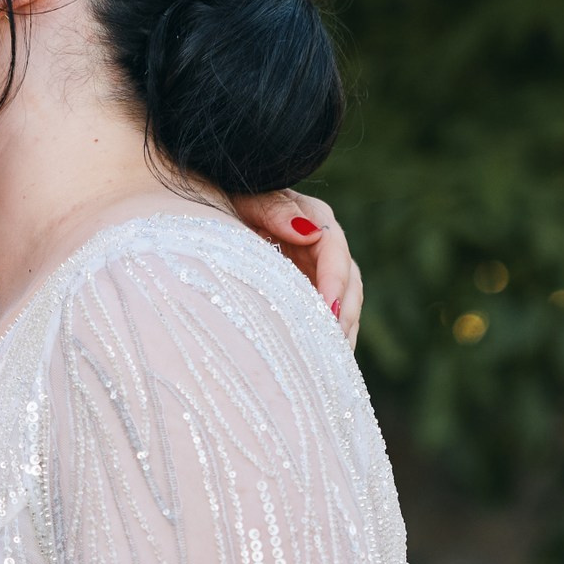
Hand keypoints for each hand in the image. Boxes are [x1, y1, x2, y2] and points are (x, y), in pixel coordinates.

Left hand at [231, 189, 363, 349]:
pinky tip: (324, 362)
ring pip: (343, 302)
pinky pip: (326, 316)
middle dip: (344, 313)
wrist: (216, 210)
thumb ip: (276, 211)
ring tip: (333, 362)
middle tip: (333, 345)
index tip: (328, 309)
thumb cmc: (230, 200)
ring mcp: (317, 270)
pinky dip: (328, 338)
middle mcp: (322, 245)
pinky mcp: (308, 290)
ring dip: (341, 331)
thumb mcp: (249, 200)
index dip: (335, 280)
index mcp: (313, 219)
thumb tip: (307, 232)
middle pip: (348, 281)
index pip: (335, 250)